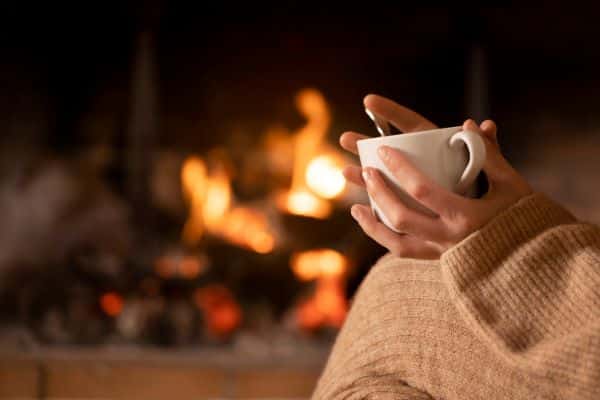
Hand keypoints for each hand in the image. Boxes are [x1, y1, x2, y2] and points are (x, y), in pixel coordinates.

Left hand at [342, 94, 532, 258]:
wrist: (532, 262)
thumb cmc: (523, 218)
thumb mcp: (511, 185)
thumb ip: (491, 156)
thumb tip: (474, 124)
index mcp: (466, 215)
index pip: (423, 190)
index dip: (400, 169)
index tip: (384, 149)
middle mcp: (449, 238)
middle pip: (401, 216)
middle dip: (379, 191)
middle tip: (364, 170)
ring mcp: (440, 253)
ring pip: (396, 241)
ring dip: (372, 222)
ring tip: (355, 205)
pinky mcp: (436, 261)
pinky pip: (402, 252)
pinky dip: (382, 237)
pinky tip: (369, 222)